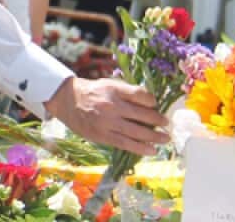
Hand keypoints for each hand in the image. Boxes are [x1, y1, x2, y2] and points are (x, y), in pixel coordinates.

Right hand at [44, 77, 169, 155]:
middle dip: (158, 120)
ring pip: (136, 132)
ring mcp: (108, 122)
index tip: (156, 105)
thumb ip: (127, 91)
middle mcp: (112, 106)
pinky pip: (125, 144)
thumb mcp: (109, 84)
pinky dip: (140, 148)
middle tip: (166, 123)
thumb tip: (150, 102)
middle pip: (142, 114)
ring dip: (154, 137)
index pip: (140, 95)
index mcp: (114, 90)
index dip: (152, 101)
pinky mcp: (103, 136)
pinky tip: (151, 150)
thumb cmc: (92, 92)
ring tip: (165, 139)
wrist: (68, 101)